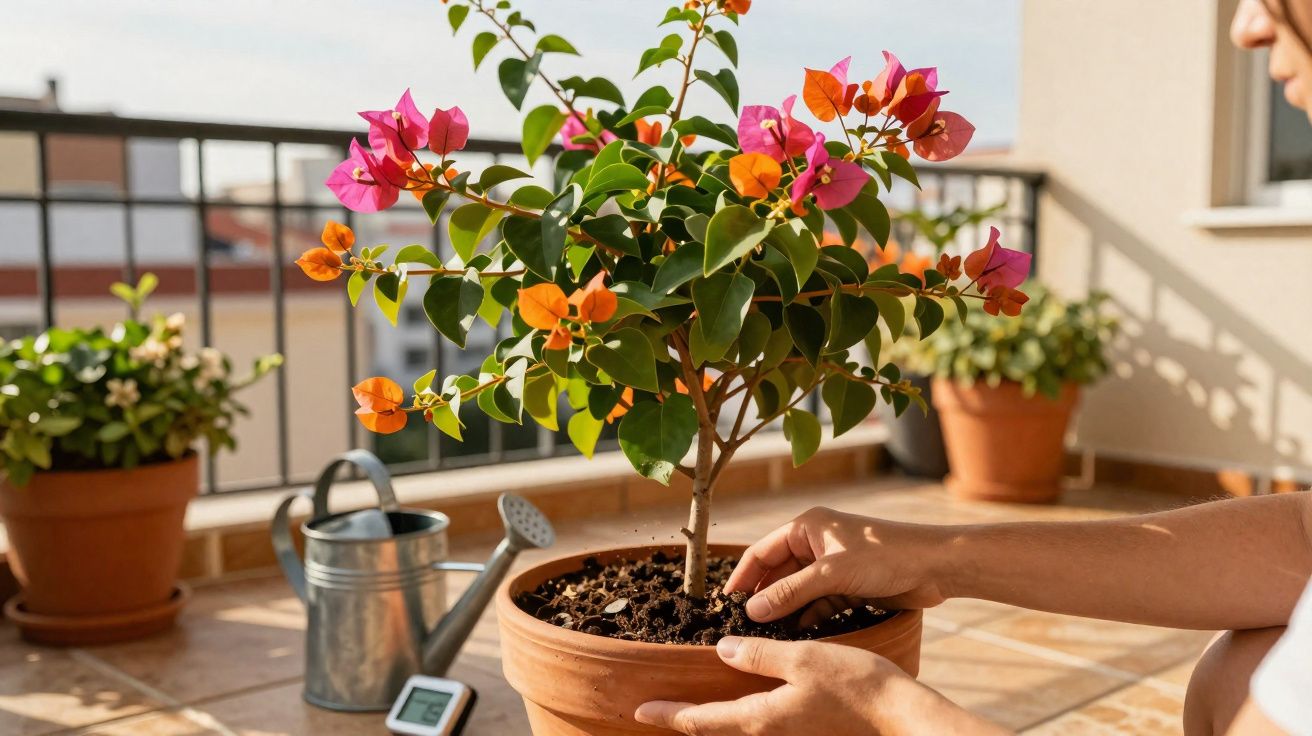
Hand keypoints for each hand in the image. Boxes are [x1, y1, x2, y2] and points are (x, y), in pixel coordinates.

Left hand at [634, 636, 1007, 735]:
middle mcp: (769, 732)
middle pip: (713, 728)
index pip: (700, 720)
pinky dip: (737, 712)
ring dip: (708, 717)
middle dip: (682, 718)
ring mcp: (788, 733)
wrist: (899, 714)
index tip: (638, 710)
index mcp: (760, 717)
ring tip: (688, 704)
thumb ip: (759, 655)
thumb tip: (720, 650)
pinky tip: (741, 695)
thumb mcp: (802, 658)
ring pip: (736, 726)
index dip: (667, 714)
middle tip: (654, 707)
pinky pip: (759, 721)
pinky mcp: (804, 728)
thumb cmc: (855, 684)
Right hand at [725, 507, 951, 624]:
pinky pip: (818, 603)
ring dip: (786, 611)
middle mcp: (816, 542)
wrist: (936, 566)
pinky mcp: (848, 584)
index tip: (725, 604)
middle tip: (745, 627)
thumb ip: (791, 593)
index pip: (762, 552)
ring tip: (768, 636)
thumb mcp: (832, 574)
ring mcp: (832, 564)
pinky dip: (809, 617)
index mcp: (808, 527)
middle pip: (778, 574)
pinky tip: (798, 636)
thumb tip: (752, 611)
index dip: (742, 578)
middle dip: (764, 599)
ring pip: (798, 591)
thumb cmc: (886, 556)